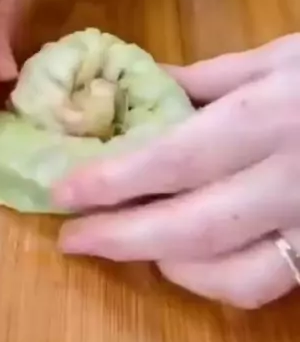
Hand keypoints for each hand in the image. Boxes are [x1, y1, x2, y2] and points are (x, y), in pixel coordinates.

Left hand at [54, 35, 299, 307]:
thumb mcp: (279, 58)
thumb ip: (209, 78)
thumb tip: (144, 83)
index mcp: (271, 117)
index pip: (178, 156)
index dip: (115, 179)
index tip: (64, 188)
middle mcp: (290, 179)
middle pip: (194, 226)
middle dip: (122, 237)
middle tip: (71, 237)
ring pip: (232, 273)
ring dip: (163, 264)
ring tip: (118, 243)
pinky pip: (265, 283)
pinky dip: (214, 280)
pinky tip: (182, 260)